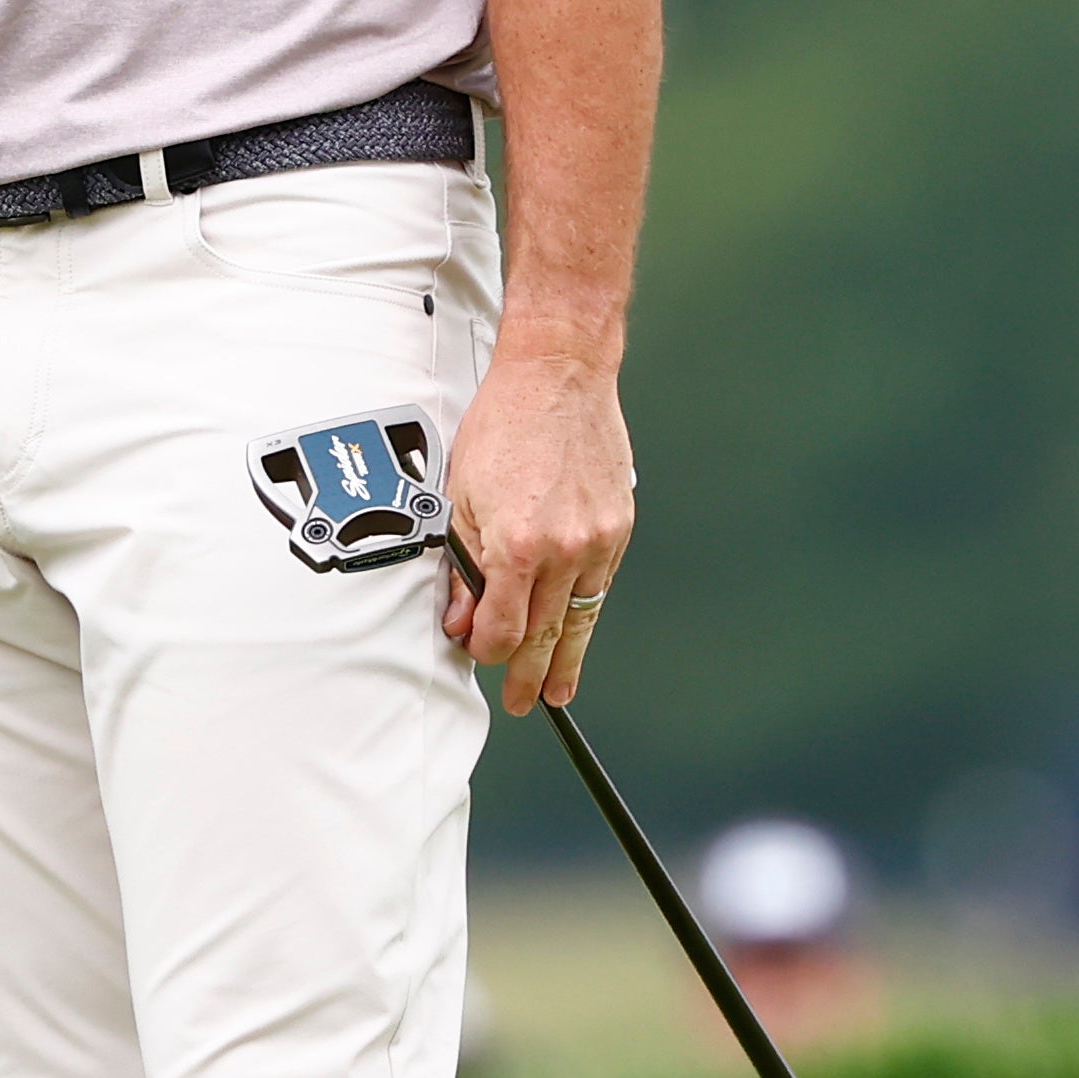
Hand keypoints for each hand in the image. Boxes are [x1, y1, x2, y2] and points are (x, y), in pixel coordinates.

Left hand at [438, 337, 634, 714]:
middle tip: (524, 701)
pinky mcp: (619, 525)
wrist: (558, 376)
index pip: (503, 628)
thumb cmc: (504, 425)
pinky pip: (601, 583)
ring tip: (561, 690)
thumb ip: (462, 568)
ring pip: (582, 616)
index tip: (480, 655)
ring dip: (570, 658)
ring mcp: (598, 539)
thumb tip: (460, 618)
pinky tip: (580, 630)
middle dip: (531, 674)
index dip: (488, 651)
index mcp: (516, 545)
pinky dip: (588, 610)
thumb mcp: (459, 498)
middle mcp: (564, 549)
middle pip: (547, 634)